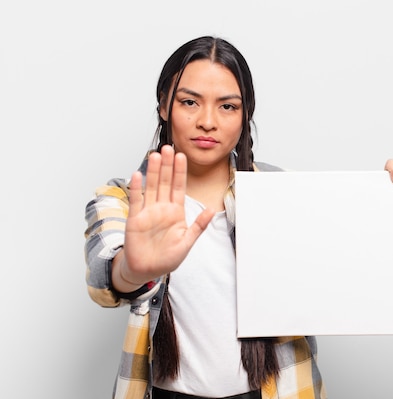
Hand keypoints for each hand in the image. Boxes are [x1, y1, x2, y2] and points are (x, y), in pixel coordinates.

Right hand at [114, 145, 214, 288]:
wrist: (147, 270)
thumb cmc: (167, 258)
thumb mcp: (187, 242)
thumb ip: (198, 226)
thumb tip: (211, 210)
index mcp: (176, 212)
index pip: (179, 187)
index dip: (180, 171)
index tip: (182, 156)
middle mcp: (162, 208)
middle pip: (165, 182)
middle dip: (167, 165)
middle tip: (168, 148)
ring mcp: (148, 212)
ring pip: (151, 187)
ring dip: (154, 171)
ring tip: (155, 155)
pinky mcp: (135, 219)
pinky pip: (136, 201)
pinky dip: (137, 188)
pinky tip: (138, 174)